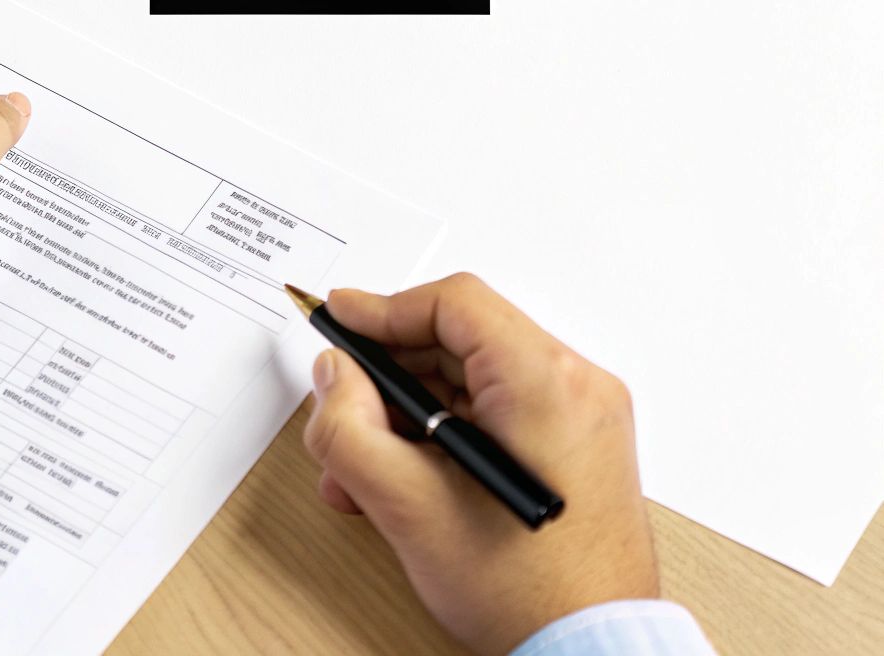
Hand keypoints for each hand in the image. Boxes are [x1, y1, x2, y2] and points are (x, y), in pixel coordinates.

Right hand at [303, 273, 657, 654]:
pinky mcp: (575, 448)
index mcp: (547, 385)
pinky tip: (402, 480)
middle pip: (457, 341)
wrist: (590, 651)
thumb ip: (349, 428)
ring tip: (364, 467)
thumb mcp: (407, 506)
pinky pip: (495, 413)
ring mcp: (582, 419)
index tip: (338, 322)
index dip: (382, 309)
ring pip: (470, 381)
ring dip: (408, 414)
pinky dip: (443, 434)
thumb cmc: (529, 592)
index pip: (453, 305)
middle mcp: (577, 389)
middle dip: (387, 378)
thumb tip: (334, 377)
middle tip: (340, 407)